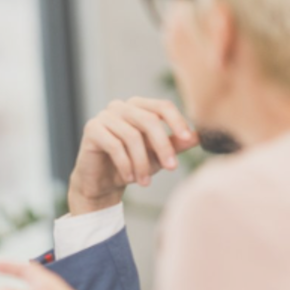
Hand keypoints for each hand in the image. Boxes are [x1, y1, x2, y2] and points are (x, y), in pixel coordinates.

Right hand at [68, 97, 198, 214]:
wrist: (101, 183)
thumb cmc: (131, 165)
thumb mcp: (157, 156)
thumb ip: (175, 144)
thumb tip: (198, 136)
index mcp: (138, 106)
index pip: (162, 106)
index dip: (177, 121)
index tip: (187, 138)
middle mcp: (120, 106)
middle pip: (149, 120)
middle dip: (162, 146)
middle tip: (172, 168)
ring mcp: (104, 116)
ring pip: (132, 136)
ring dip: (141, 162)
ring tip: (145, 181)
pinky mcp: (91, 129)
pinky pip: (114, 145)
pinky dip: (125, 164)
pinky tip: (129, 178)